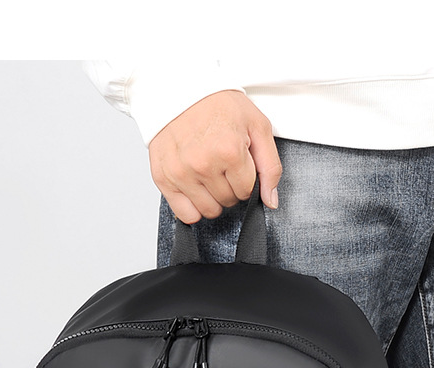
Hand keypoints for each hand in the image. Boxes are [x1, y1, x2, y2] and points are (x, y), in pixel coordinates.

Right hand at [148, 90, 281, 222]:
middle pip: (228, 201)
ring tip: (209, 173)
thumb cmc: (218, 103)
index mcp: (229, 151)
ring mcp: (181, 173)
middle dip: (230, 187)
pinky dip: (193, 207)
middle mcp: (203, 165)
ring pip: (209, 211)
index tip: (238, 162)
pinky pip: (185, 214)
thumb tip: (271, 201)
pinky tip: (195, 188)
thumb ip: (270, 166)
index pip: (247, 191)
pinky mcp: (163, 177)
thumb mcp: (256, 125)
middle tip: (223, 164)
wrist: (178, 87)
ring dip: (213, 198)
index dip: (246, 179)